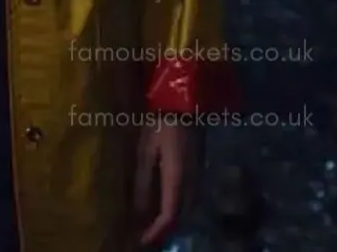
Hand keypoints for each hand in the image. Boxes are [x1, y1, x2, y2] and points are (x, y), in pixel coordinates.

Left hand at [134, 123, 190, 245]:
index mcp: (177, 178)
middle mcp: (193, 181)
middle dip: (164, 229)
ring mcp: (199, 173)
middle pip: (182, 216)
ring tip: (152, 221)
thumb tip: (137, 213)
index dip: (155, 232)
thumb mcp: (146, 150)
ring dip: (172, 218)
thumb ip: (142, 182)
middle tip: (144, 234)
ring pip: (188, 207)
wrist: (185, 98)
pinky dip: (178, 205)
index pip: (169, 215)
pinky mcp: (199, 166)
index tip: (140, 240)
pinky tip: (164, 201)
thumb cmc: (161, 121)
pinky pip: (191, 196)